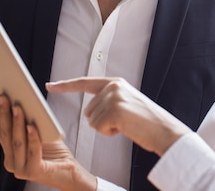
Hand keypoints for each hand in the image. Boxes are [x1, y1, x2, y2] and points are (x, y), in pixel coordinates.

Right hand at [0, 92, 96, 190]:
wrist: (70, 173)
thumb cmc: (55, 152)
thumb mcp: (40, 134)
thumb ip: (29, 124)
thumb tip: (21, 101)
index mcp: (9, 151)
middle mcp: (11, 161)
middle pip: (5, 134)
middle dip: (3, 113)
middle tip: (3, 96)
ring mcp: (21, 169)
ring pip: (16, 142)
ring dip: (16, 123)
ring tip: (18, 106)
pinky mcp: (33, 172)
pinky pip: (32, 152)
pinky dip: (32, 138)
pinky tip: (32, 126)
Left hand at [47, 77, 190, 155]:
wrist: (164, 130)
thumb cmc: (146, 122)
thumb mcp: (127, 103)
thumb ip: (109, 100)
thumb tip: (89, 112)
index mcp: (116, 83)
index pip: (85, 83)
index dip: (66, 85)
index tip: (50, 85)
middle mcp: (114, 86)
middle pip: (88, 111)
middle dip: (102, 122)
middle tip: (124, 122)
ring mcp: (114, 96)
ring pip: (92, 121)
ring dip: (107, 128)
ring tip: (126, 124)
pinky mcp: (115, 109)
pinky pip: (99, 128)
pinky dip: (110, 133)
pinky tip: (125, 128)